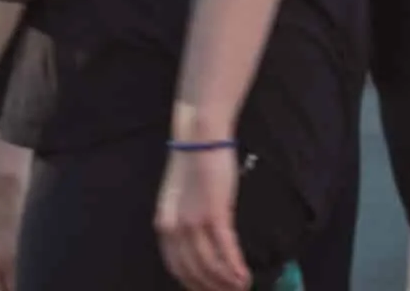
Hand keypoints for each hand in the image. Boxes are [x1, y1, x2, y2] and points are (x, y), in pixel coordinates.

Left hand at [155, 147, 249, 290]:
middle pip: (193, 273)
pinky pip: (225, 251)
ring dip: (227, 283)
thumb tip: (200, 246)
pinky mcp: (214, 214)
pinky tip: (245, 278)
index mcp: (164, 223)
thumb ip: (185, 220)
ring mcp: (193, 222)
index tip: (210, 290)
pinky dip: (236, 269)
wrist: (200, 133)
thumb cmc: (195, 161)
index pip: (177, 268)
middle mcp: (175, 227)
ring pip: (210, 267)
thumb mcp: (181, 196)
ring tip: (242, 287)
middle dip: (213, 288)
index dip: (194, 285)